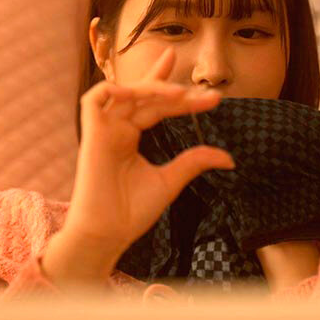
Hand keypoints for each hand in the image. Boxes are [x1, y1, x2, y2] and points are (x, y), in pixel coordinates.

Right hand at [63, 47, 235, 263]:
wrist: (108, 234)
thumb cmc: (132, 212)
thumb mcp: (171, 181)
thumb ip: (194, 162)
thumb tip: (229, 158)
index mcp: (130, 137)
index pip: (156, 106)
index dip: (182, 98)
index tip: (214, 99)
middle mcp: (116, 129)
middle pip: (143, 95)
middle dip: (171, 86)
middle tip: (203, 89)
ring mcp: (103, 130)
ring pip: (125, 93)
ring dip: (151, 87)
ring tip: (180, 93)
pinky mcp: (91, 134)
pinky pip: (93, 100)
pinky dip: (111, 89)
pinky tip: (136, 91)